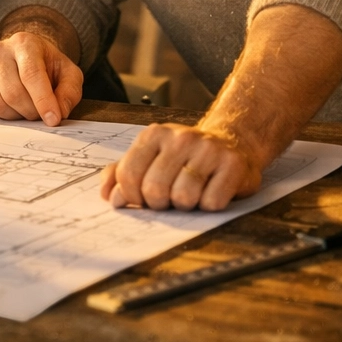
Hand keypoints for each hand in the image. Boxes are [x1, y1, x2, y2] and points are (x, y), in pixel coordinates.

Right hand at [0, 30, 83, 126]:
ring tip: (21, 109)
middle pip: (12, 93)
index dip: (43, 101)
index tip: (53, 120)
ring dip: (12, 116)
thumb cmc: (45, 67)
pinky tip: (4, 107)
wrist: (22, 56)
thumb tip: (59, 112)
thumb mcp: (67, 74)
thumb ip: (69, 92)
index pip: (31, 75)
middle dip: (30, 112)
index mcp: (24, 43)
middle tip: (38, 114)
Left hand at [101, 123, 262, 211]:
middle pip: (155, 189)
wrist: (231, 142)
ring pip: (183, 197)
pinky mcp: (232, 164)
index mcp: (154, 135)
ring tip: (192, 193)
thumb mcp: (150, 157)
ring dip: (186, 205)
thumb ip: (123, 173)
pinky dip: (209, 206)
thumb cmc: (185, 157)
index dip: (132, 197)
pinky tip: (211, 192)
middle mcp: (180, 137)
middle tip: (170, 198)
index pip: (128, 175)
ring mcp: (208, 149)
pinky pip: (212, 202)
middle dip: (160, 203)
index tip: (142, 199)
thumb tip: (109, 197)